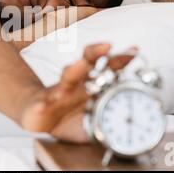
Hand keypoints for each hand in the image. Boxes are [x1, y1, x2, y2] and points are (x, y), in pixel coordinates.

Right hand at [20, 44, 135, 142]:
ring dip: (74, 70)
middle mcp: (75, 83)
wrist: (39, 118)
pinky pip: (43, 102)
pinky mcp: (42, 104)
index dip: (120, 59)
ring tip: (80, 65)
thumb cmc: (67, 116)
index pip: (106, 67)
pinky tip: (43, 105)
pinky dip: (43, 103)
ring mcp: (59, 91)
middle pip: (86, 62)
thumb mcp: (91, 120)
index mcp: (89, 84)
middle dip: (96, 52)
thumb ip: (108, 121)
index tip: (134, 51)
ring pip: (67, 77)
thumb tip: (129, 127)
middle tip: (107, 45)